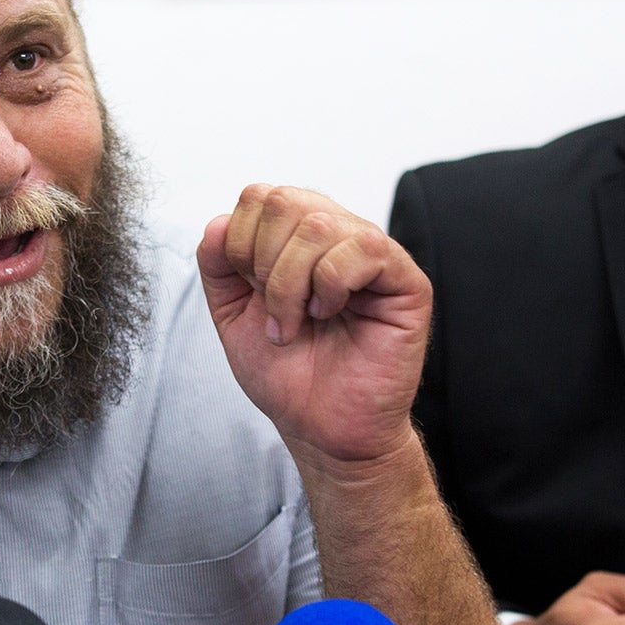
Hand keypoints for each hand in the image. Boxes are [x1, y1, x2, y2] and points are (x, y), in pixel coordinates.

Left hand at [198, 186, 430, 467]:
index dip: (239, 243)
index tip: (251, 294)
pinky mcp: (405, 280)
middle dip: (262, 262)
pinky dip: (330, 286)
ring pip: (318, 224)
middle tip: (274, 313)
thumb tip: (219, 222)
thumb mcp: (232, 315)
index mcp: (298, 238)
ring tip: (297, 325)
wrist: (321, 428)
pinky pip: (362, 248)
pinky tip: (330, 314)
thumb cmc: (288, 375)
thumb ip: (219, 265)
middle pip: (285, 199)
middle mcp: (337, 236)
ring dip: (290, 285)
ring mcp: (373, 254)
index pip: (260, 196)